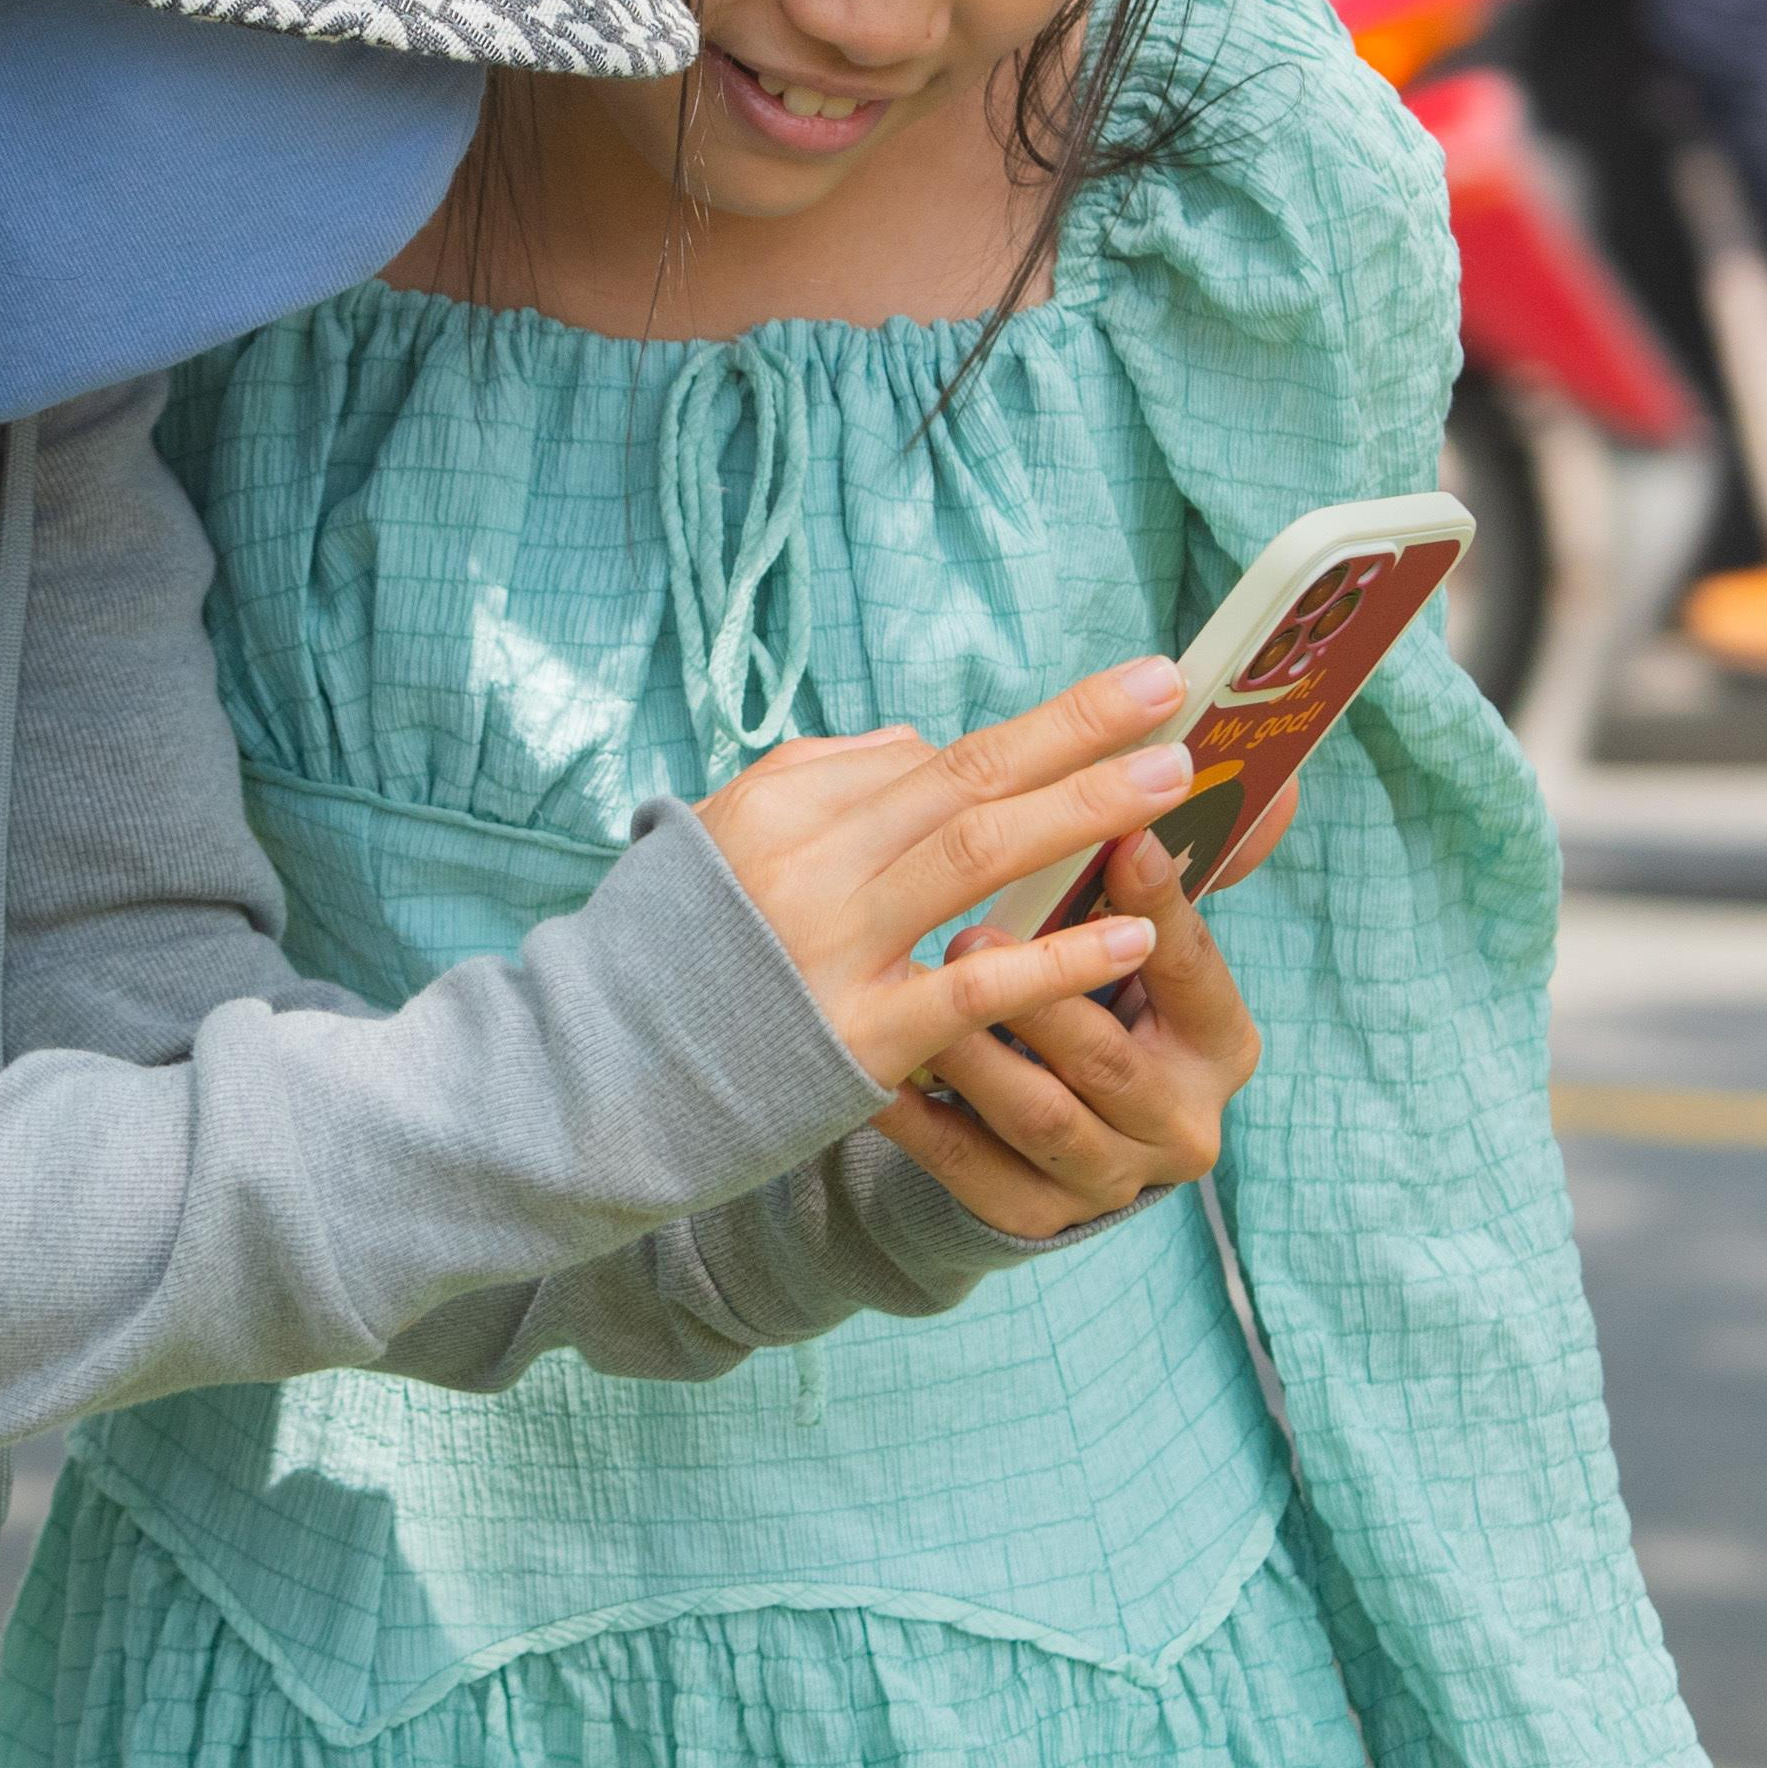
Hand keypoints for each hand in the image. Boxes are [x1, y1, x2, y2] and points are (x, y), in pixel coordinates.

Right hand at [691, 661, 1198, 1100]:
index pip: (935, 759)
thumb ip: (829, 780)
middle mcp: (810, 862)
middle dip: (1078, 734)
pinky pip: (974, 986)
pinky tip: (1128, 935)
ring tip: (1169, 786)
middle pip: (967, 780)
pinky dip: (1056, 958)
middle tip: (1169, 699)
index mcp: (784, 808)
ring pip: (977, 857)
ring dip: (1082, 813)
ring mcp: (835, 949)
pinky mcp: (858, 1036)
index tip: (1129, 691)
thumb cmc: (678, 956)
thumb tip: (928, 745)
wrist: (596, 1076)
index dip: (1046, 724)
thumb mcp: (729, 840)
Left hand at [875, 812, 1261, 1232]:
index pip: (1192, 971)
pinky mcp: (1030, 1216)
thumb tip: (1274, 786)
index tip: (1123, 838)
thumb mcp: (1140, 945)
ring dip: (977, 1056)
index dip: (1159, 907)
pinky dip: (918, 1120)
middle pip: (1108, 1057)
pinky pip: (966, 1170)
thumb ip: (1181, 870)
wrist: (1051, 1135)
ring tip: (918, 994)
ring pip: (1039, 1118)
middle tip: (973, 927)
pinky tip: (873, 1076)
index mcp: (1217, 1041)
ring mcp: (1105, 1179)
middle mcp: (1177, 1120)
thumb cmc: (1096, 999)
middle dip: (1041, 993)